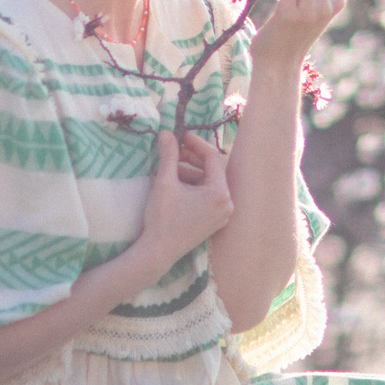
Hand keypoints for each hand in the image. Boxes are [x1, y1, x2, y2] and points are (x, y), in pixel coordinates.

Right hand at [137, 128, 233, 260]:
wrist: (158, 252)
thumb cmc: (162, 217)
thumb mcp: (165, 182)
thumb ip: (169, 155)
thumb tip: (166, 133)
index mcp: (220, 193)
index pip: (212, 158)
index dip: (196, 143)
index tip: (180, 136)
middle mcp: (227, 204)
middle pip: (211, 171)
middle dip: (192, 158)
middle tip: (174, 150)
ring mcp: (222, 215)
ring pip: (208, 184)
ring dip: (191, 172)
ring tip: (170, 168)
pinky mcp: (214, 223)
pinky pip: (207, 197)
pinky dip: (194, 187)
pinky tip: (176, 183)